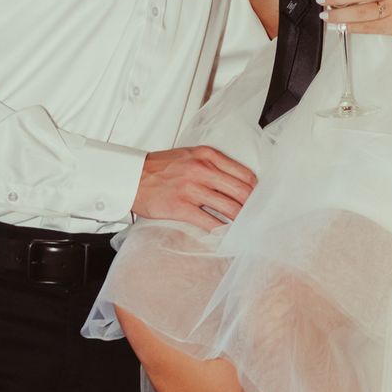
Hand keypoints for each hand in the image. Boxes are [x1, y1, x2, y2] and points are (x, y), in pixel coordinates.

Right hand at [133, 145, 257, 227]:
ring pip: (229, 208)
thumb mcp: (190, 156)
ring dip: (241, 221)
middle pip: (241, 192)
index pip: (244, 174)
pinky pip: (209, 222)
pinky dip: (222, 231)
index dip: (256, 190)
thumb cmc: (161, 168)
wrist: (132, 176)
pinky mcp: (181, 207)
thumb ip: (213, 165)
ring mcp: (191, 189)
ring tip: (247, 228)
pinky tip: (227, 235)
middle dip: (253, 207)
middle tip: (257, 217)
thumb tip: (236, 183)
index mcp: (207, 155)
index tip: (259, 200)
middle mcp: (202, 170)